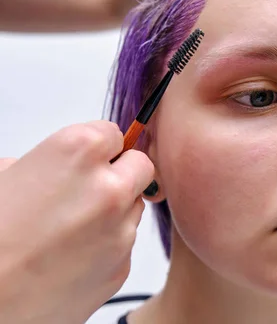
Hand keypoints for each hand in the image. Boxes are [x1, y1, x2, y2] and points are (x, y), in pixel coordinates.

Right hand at [0, 121, 153, 323]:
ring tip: (69, 230)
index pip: (113, 133)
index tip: (90, 158)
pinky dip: (106, 246)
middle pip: (140, 166)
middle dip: (122, 173)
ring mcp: (121, 229)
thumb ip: (44, 164)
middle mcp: (109, 187)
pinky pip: (124, 244)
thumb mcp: (6, 179)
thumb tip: (56, 167)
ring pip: (134, 207)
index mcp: (78, 152)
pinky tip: (70, 257)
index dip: (99, 147)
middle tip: (92, 188)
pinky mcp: (122, 266)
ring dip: (114, 211)